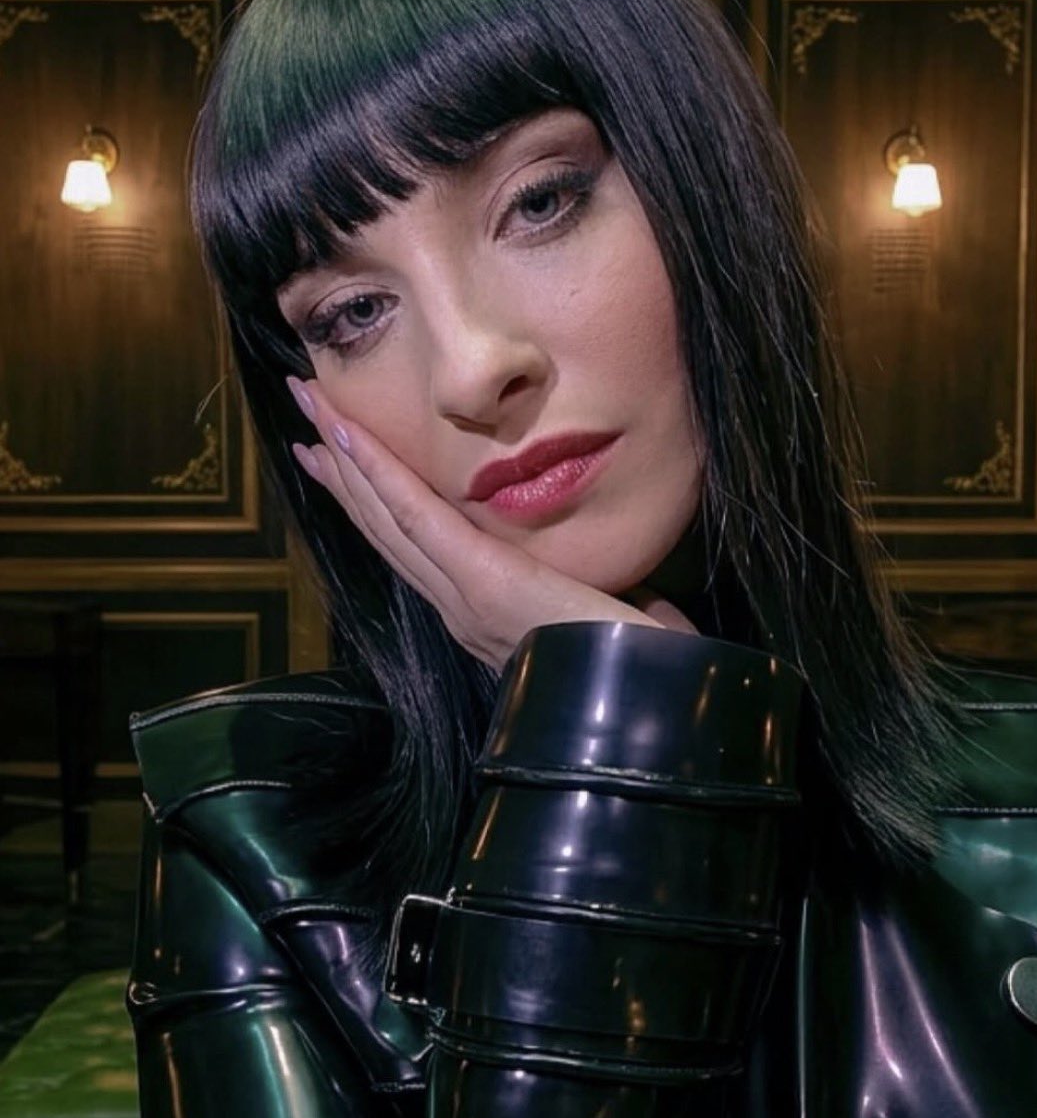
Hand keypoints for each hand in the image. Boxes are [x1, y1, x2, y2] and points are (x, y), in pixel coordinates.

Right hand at [286, 377, 697, 672]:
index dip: (373, 501)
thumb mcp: (619, 622)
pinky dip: (380, 477)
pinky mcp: (487, 584)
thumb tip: (630, 591)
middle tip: (303, 411)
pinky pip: (420, 521)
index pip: (418, 549)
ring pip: (391, 520)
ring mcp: (467, 601)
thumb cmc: (647, 675)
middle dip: (342, 470)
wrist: (653, 714)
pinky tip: (346, 434)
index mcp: (488, 618)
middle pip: (388, 530)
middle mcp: (463, 612)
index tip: (334, 455)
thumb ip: (606, 602)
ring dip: (346, 460)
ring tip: (307, 404)